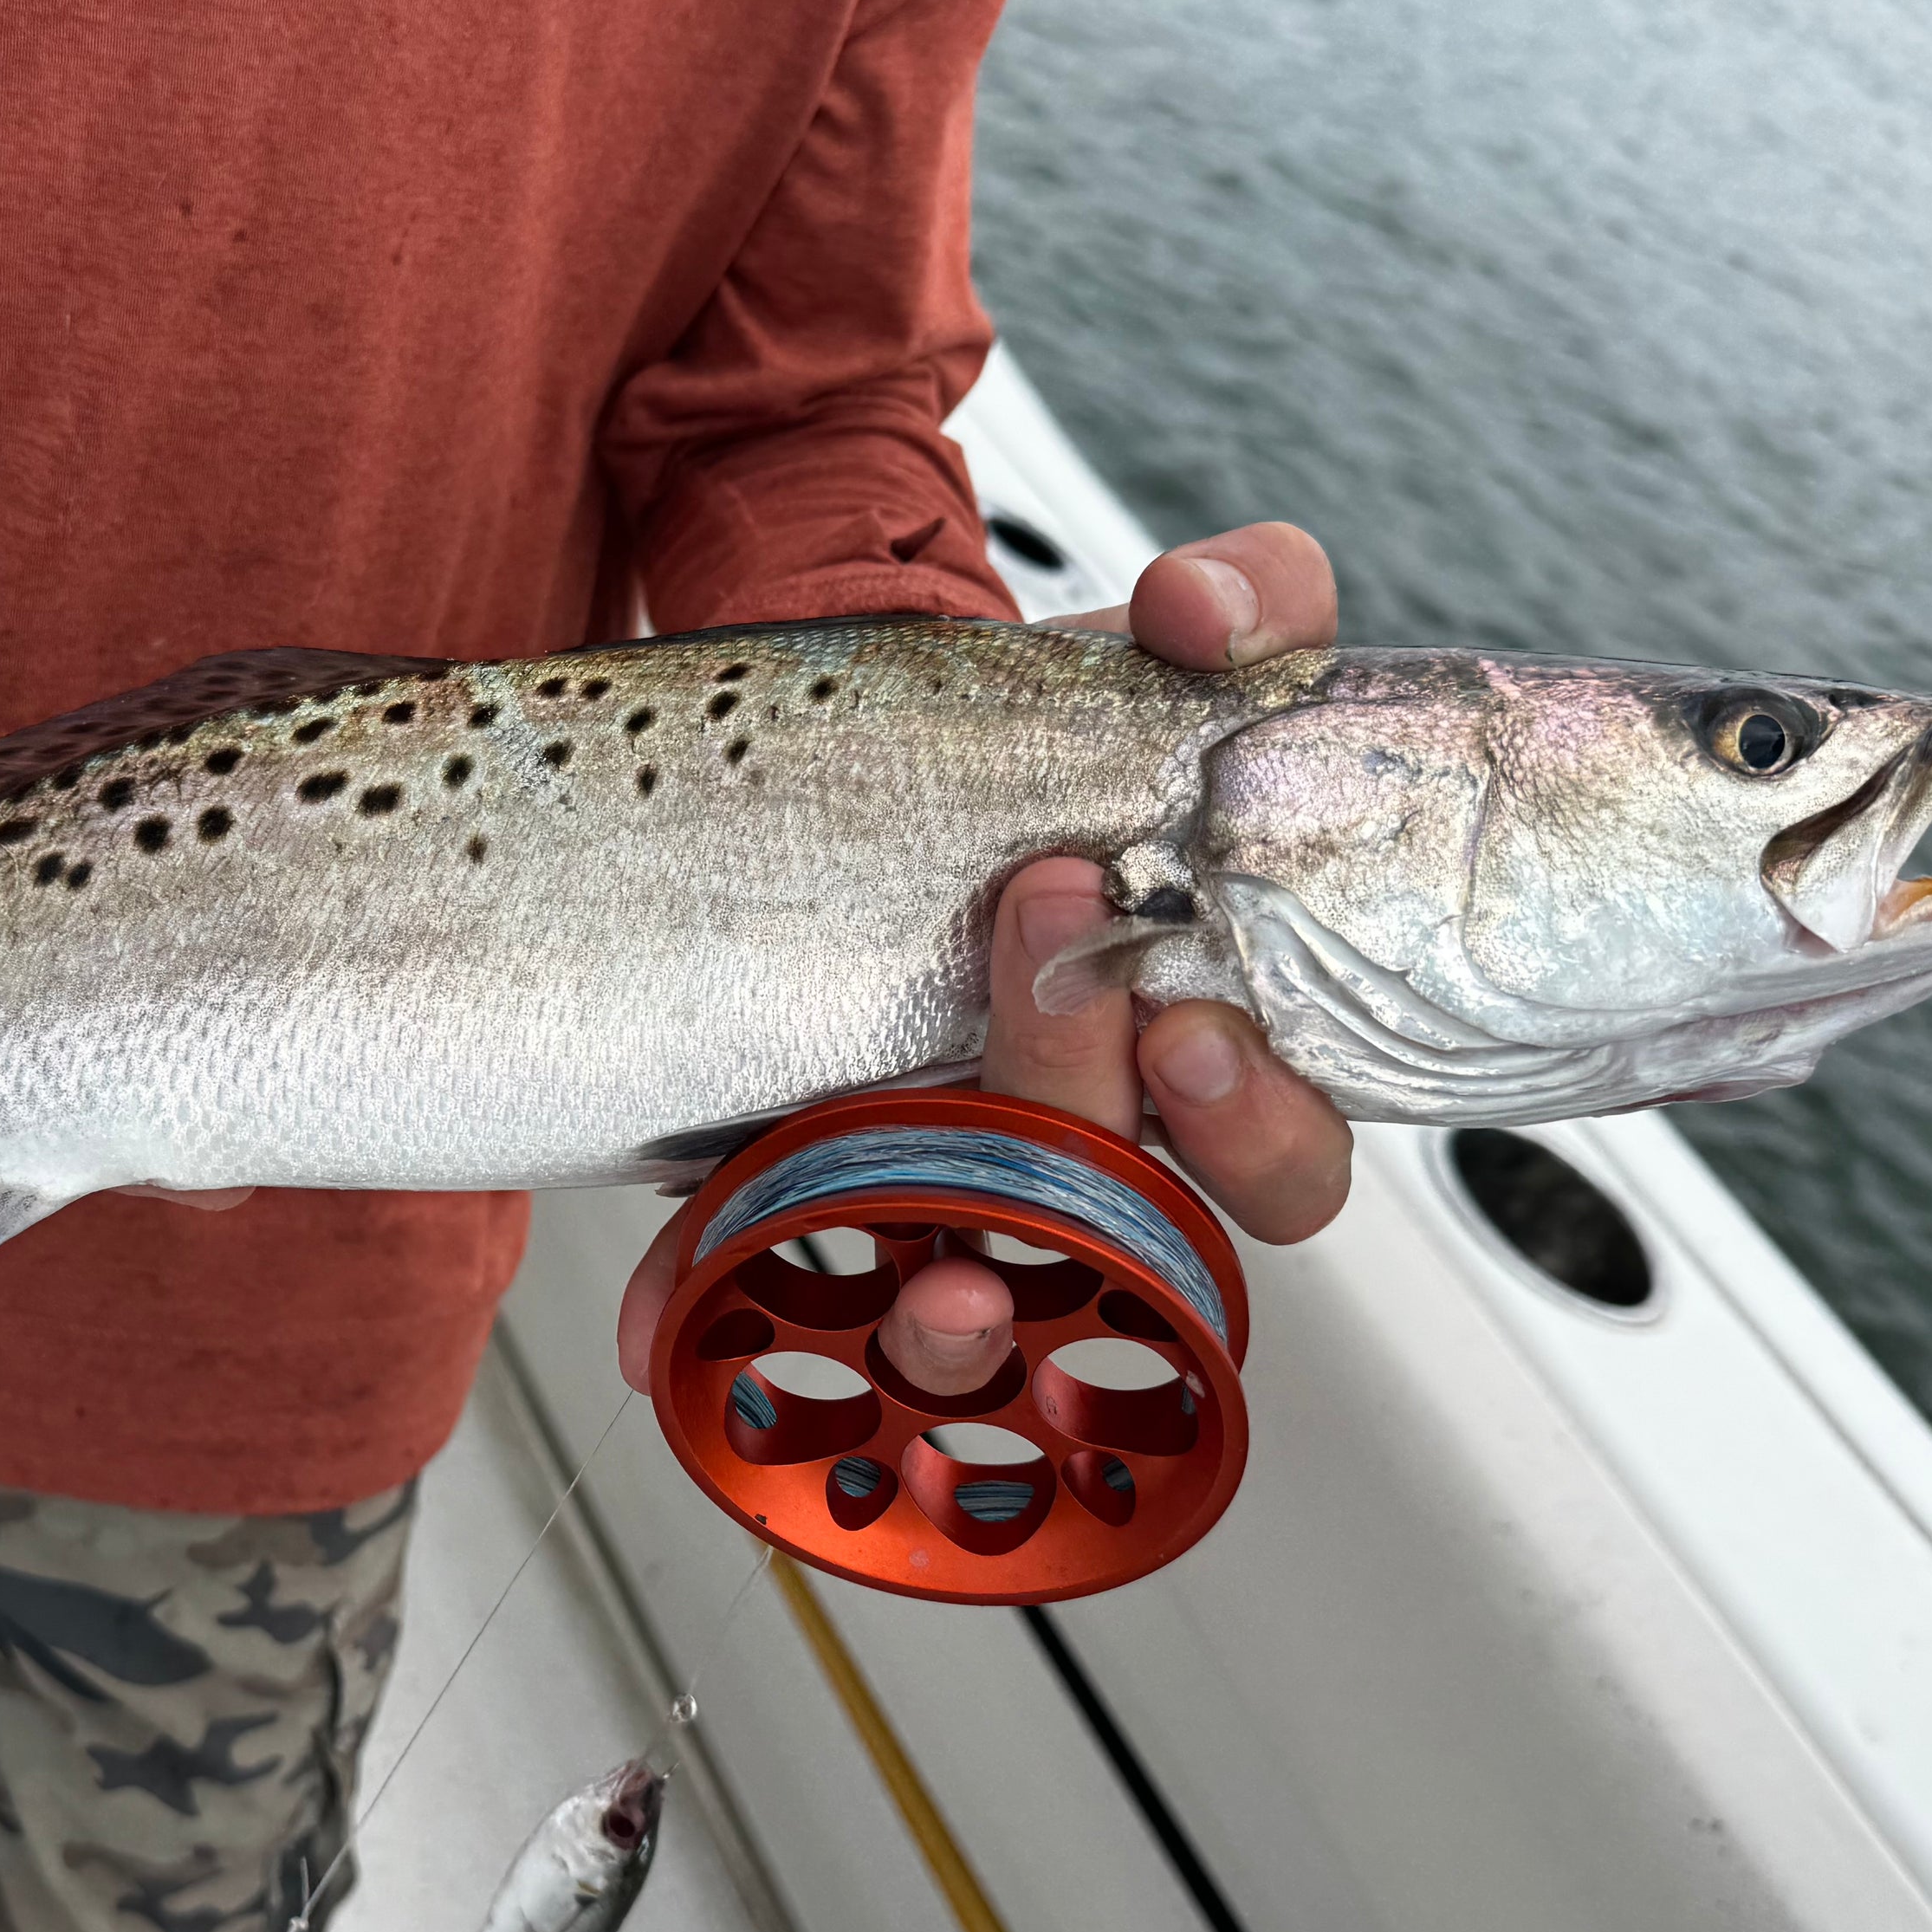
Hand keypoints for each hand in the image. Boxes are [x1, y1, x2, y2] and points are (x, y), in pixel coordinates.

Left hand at [615, 524, 1355, 1393]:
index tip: (1186, 1026)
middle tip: (1043, 958)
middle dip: (1083, 1117)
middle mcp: (1074, 1139)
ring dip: (954, 1305)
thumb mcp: (1135, 662)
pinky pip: (758, 1282)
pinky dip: (708, 1299)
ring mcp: (936, 1174)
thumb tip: (1210, 610)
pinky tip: (655, 1322)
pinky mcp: (802, 1180)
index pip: (1276, 1147)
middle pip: (1122, 1227)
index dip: (1252, 1119)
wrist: (854, 775)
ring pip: (971, 1300)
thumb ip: (1228, 612)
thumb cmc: (1029, 757)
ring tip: (930, 1271)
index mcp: (1191, 1047)